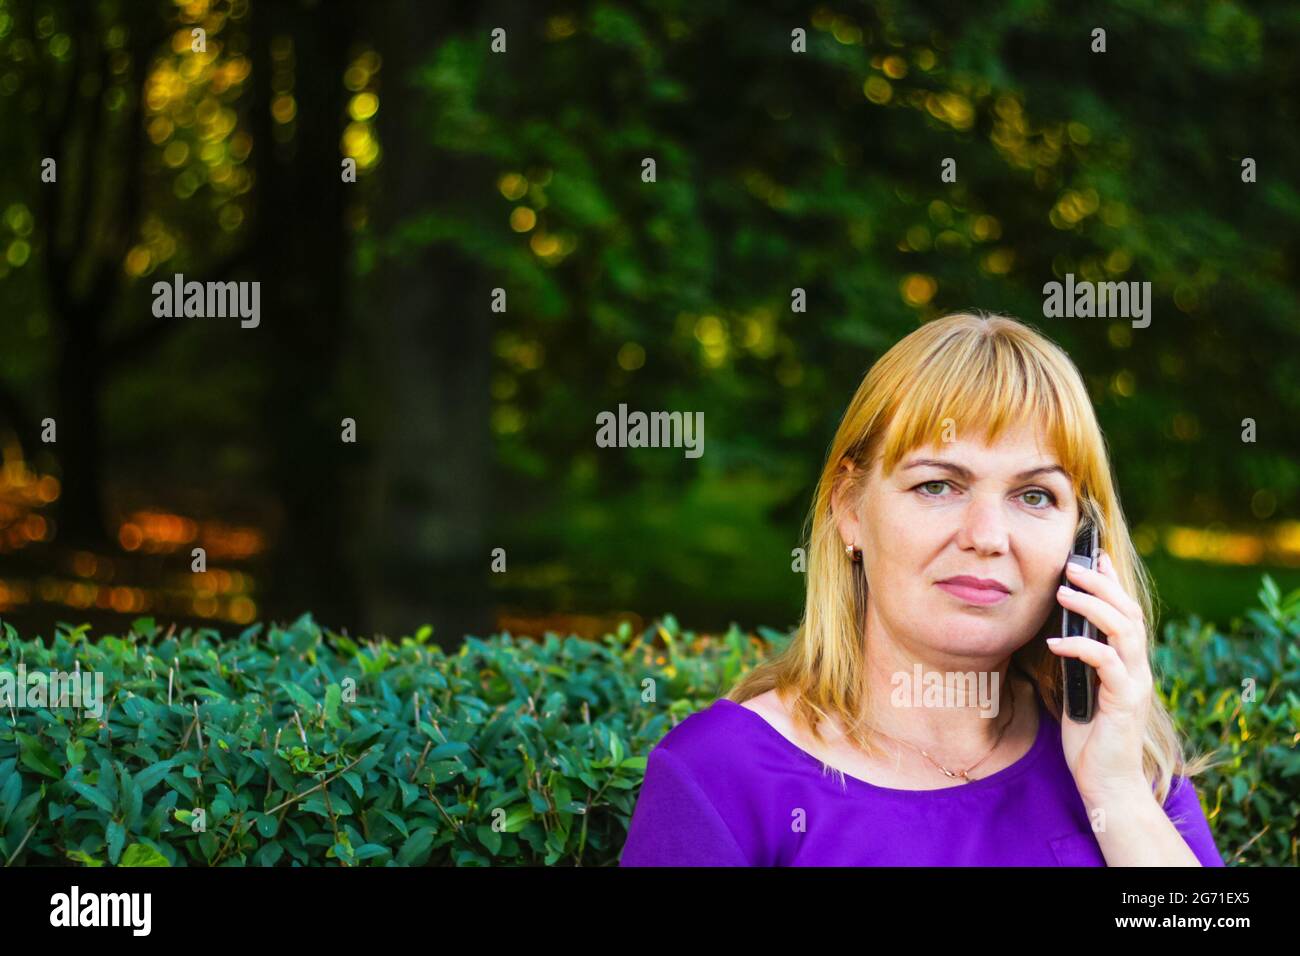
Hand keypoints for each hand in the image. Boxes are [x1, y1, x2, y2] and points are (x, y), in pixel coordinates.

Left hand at [1046, 550, 1152, 802]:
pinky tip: (1056, 641)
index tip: (1093, 555)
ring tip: (1063, 589)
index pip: (1125, 612)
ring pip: (1123, 630)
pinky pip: (1107, 663)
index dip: (1112, 582)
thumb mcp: (1078, 691)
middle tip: (1072, 563)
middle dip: (1101, 584)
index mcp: (1127, 663)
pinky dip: (1081, 646)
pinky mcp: (1125, 702)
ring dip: (1093, 606)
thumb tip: (1056, 634)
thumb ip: (1076, 664)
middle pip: (1128, 612)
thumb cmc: (1089, 740)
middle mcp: (1137, 669)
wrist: (1107, 783)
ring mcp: (1134, 684)